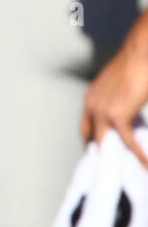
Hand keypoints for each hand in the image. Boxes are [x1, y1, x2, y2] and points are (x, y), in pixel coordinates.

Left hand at [81, 21, 147, 167]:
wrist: (141, 52)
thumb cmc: (136, 65)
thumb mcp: (121, 87)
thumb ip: (120, 103)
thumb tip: (128, 116)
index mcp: (91, 98)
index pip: (85, 127)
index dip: (91, 143)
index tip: (98, 154)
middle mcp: (91, 106)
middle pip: (90, 139)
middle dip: (99, 155)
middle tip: (108, 171)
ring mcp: (102, 111)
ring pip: (105, 144)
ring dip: (115, 160)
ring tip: (123, 175)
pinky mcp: (117, 115)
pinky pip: (126, 141)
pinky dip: (137, 154)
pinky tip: (145, 165)